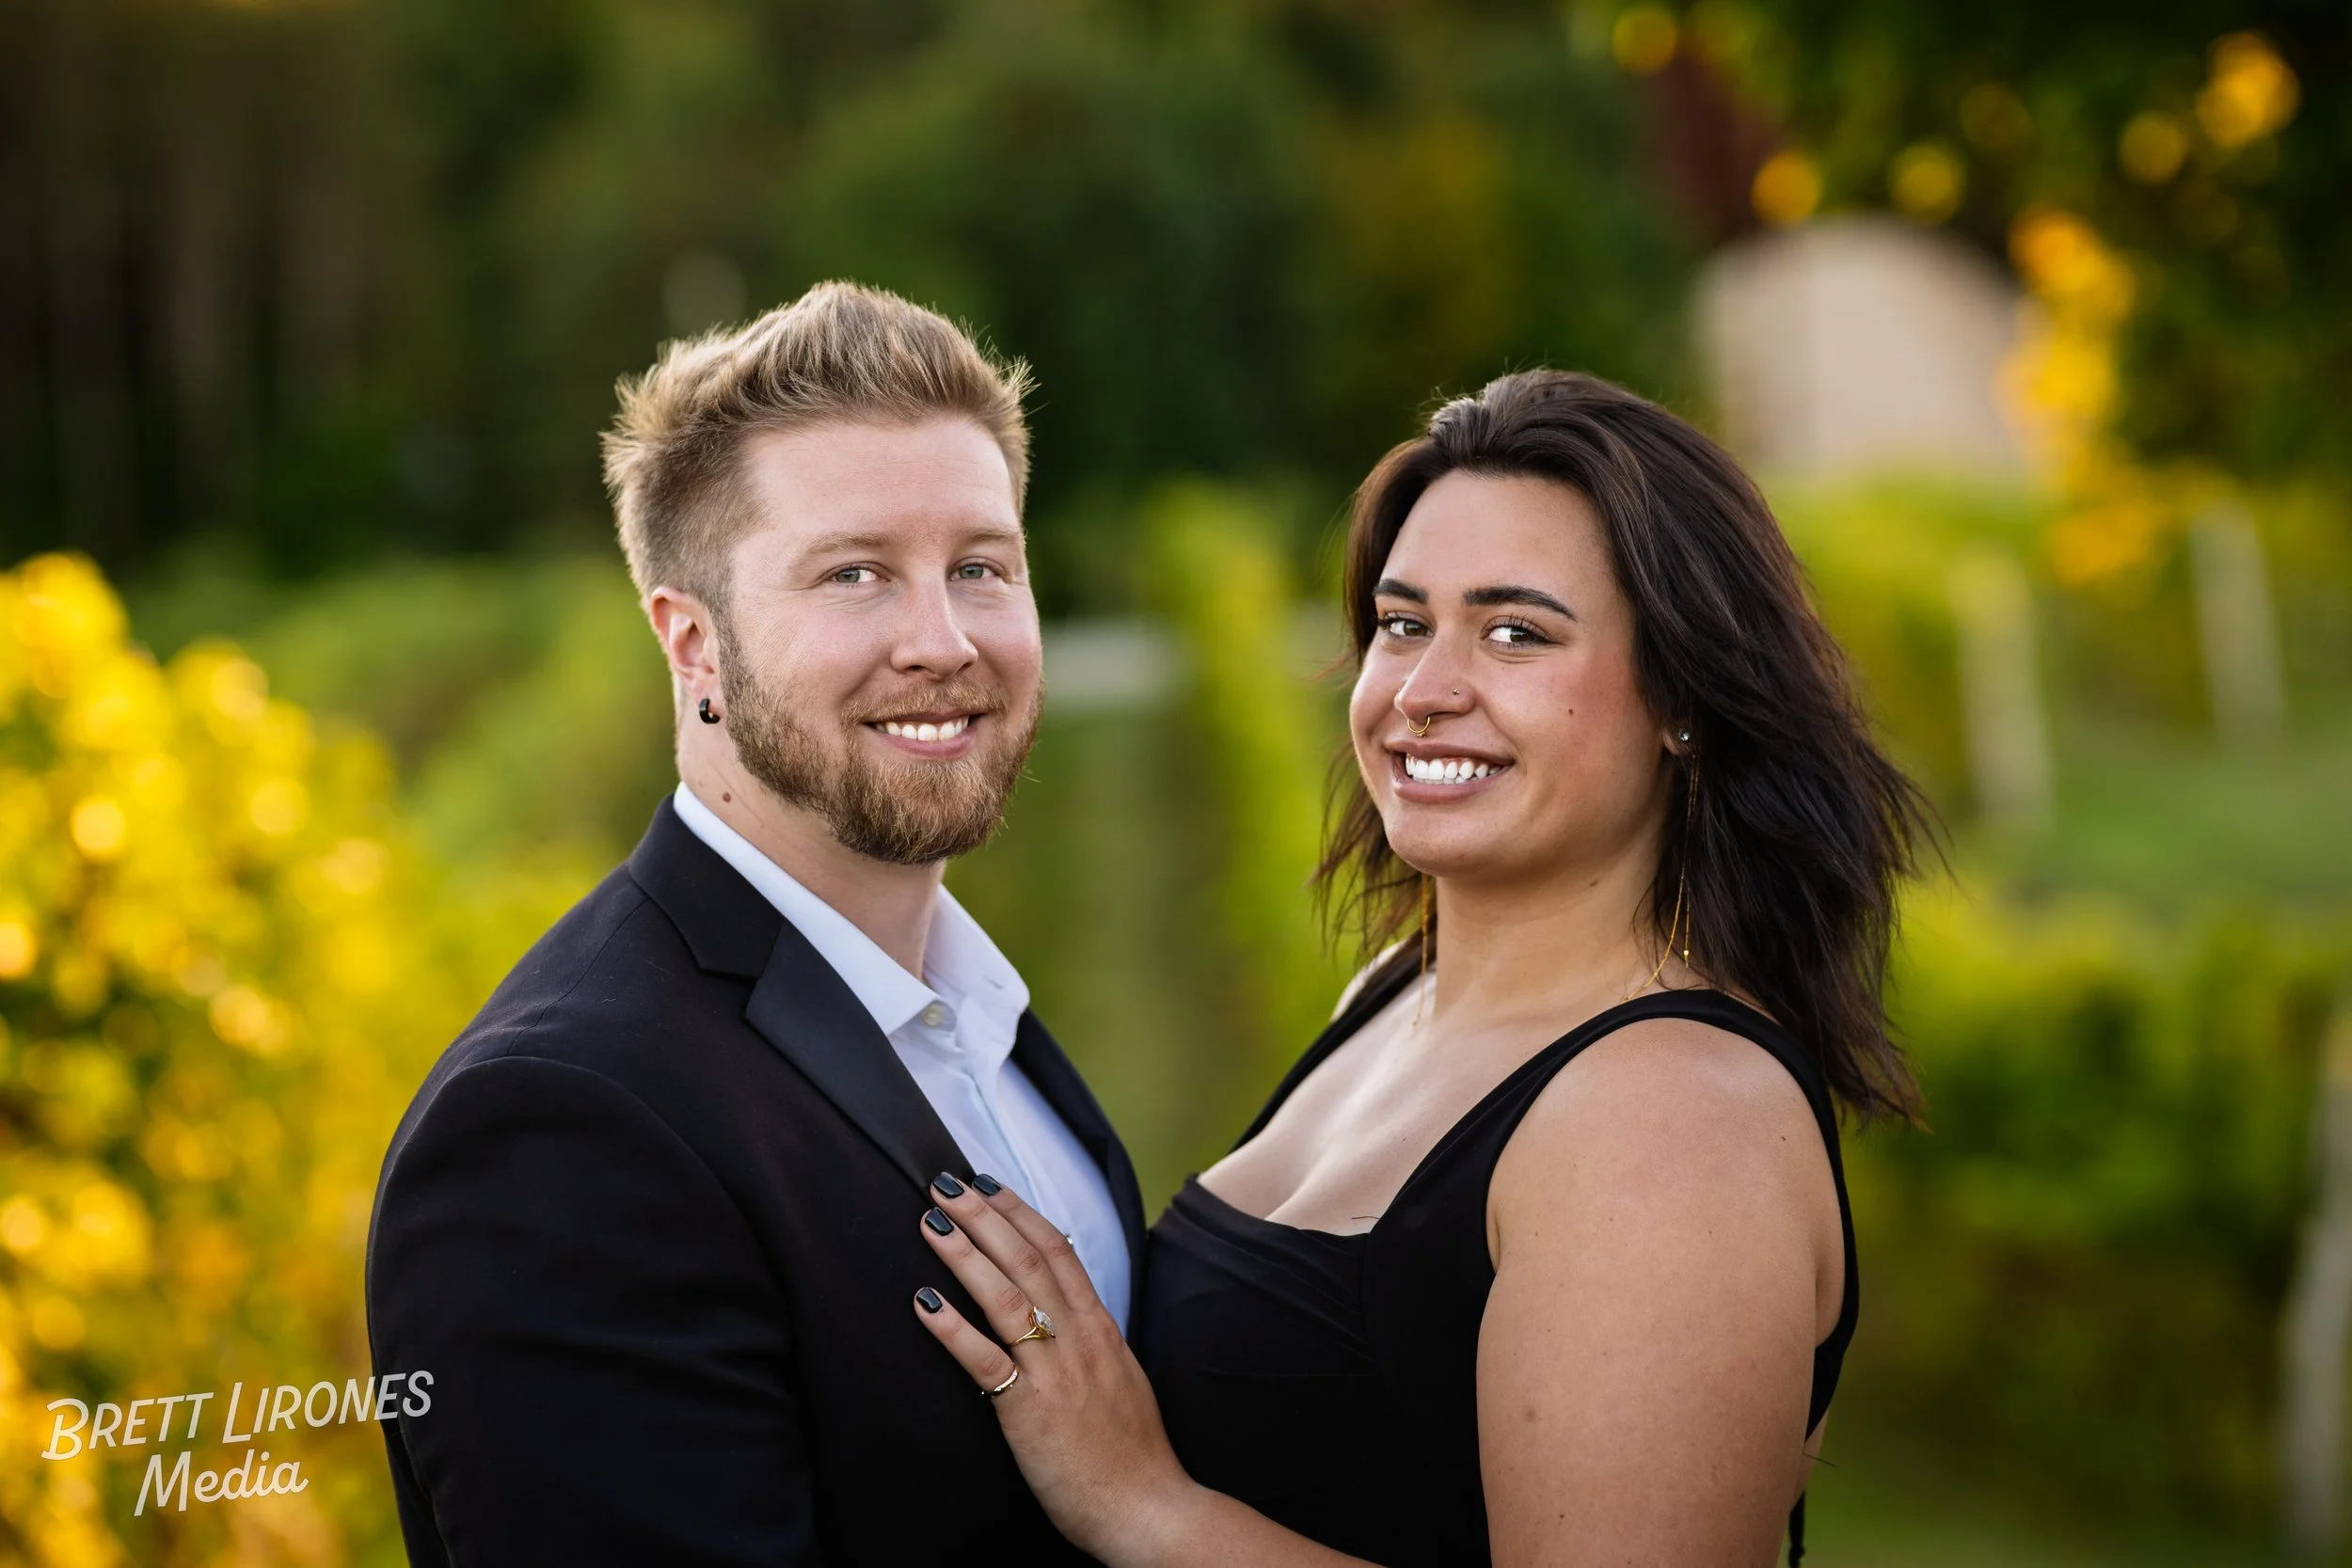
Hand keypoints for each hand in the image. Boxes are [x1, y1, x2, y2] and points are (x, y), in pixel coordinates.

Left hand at [913, 1174, 1194, 1564]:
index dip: (1019, 1213)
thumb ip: (1093, 1340)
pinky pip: (985, 1359)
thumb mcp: (1121, 1376)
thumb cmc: (1132, 1452)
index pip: (1058, 1251)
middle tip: (945, 1183)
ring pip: (1006, 1296)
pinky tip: (922, 1301)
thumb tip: (1069, 1310)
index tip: (988, 1183)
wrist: (1147, 1507)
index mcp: (1101, 1328)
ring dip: (963, 1253)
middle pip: (1027, 1260)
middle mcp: (1079, 1339)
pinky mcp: (1029, 1410)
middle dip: (983, 1216)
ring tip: (929, 1222)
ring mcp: (1055, 1372)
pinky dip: (951, 1327)